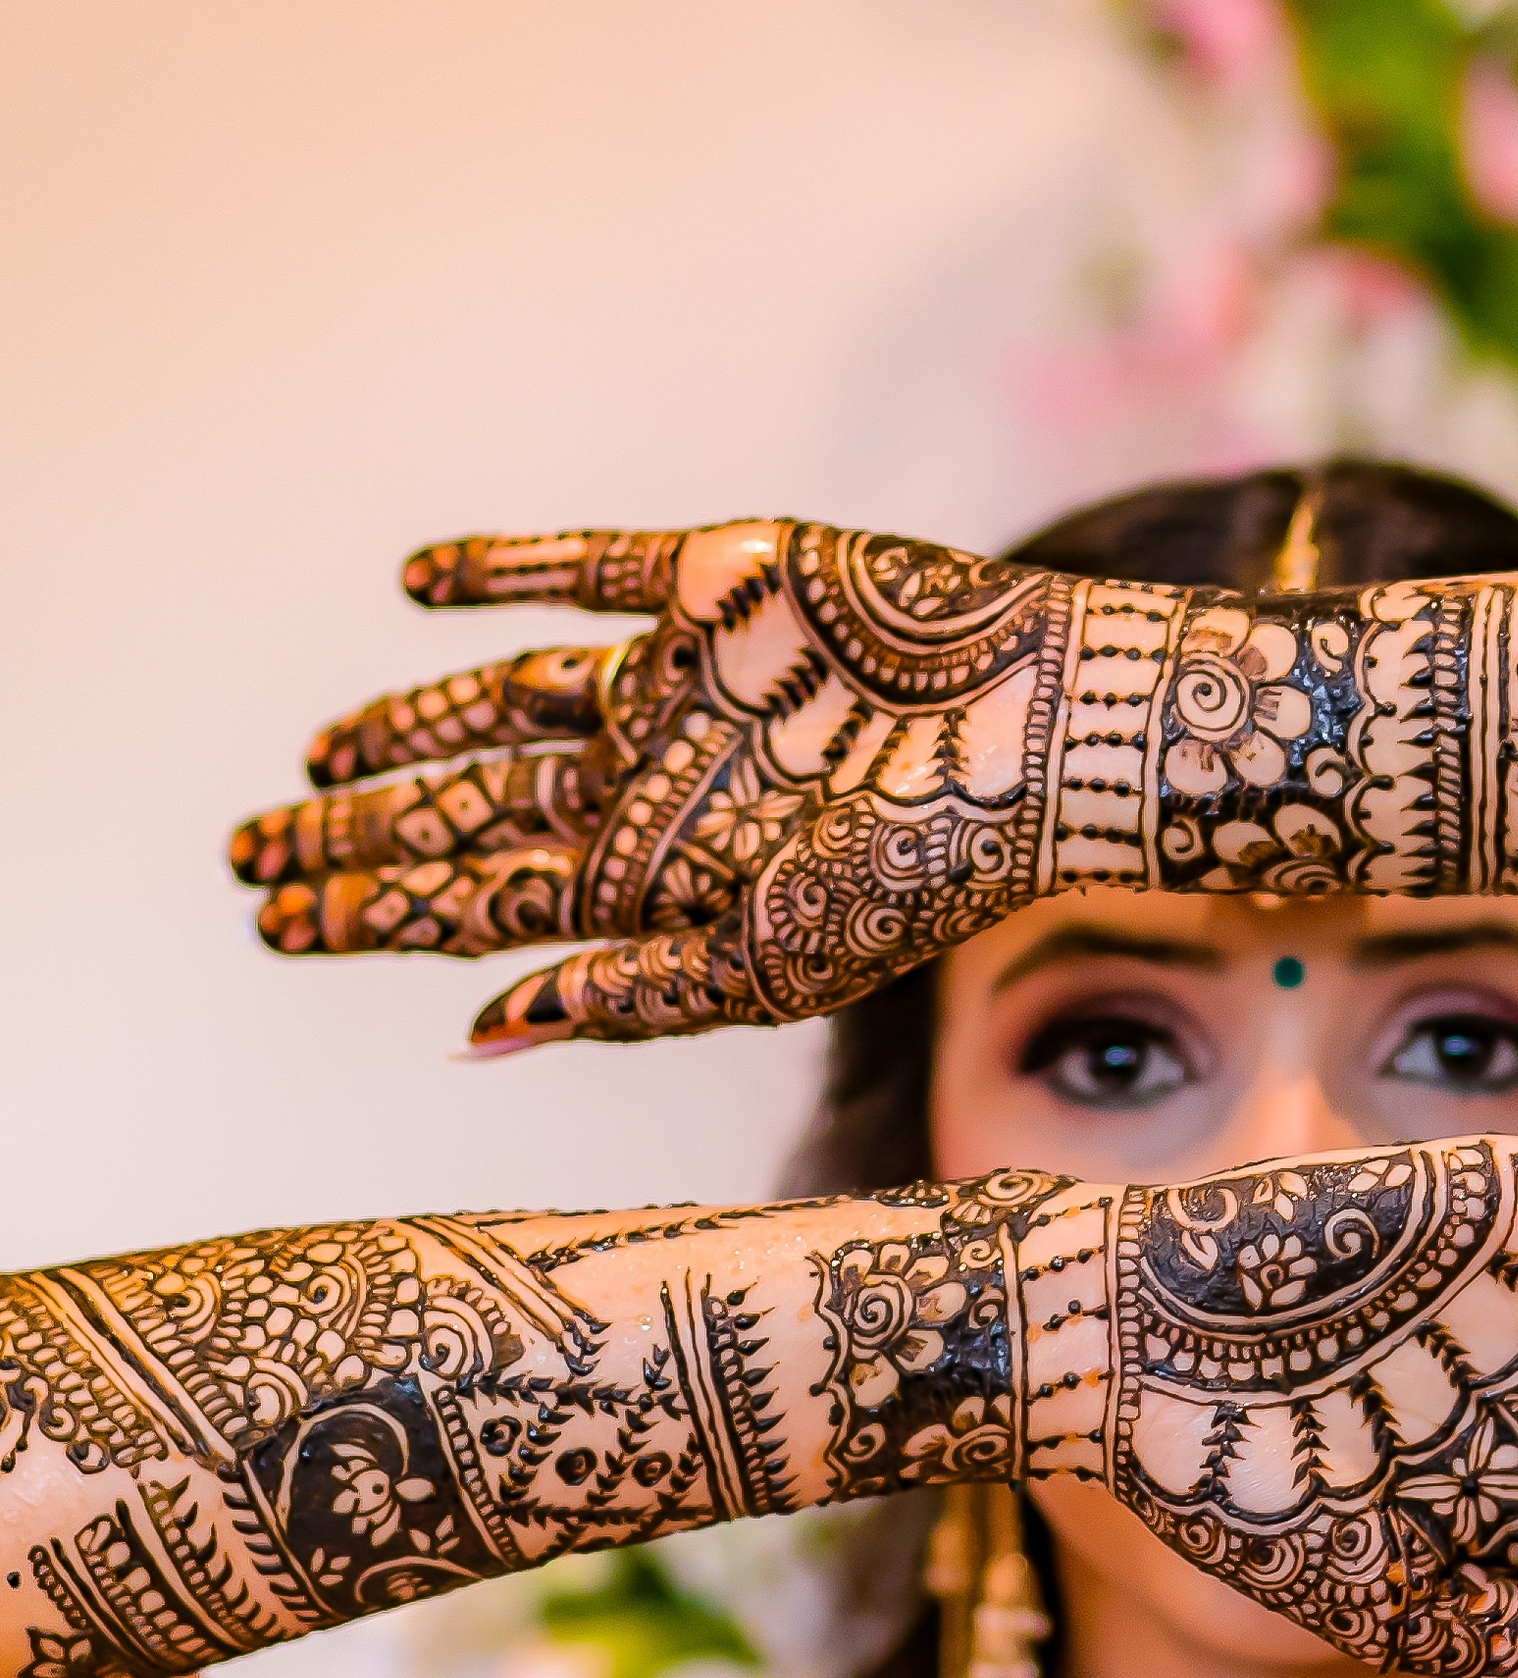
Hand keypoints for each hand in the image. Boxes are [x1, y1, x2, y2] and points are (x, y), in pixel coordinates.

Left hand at [232, 522, 1065, 1048]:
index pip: (483, 905)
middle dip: (361, 842)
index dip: (375, 913)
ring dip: (407, 727)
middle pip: (473, 813)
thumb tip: (476, 1036)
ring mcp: (680, 686)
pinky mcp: (721, 585)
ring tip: (315, 755)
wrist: (1044, 736)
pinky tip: (415, 585)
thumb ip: (632, 996)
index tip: (273, 923)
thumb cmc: (929, 872)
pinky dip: (502, 574)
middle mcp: (656, 786)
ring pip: (503, 706)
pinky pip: (587, 574)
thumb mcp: (776, 965)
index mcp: (664, 882)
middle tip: (247, 857)